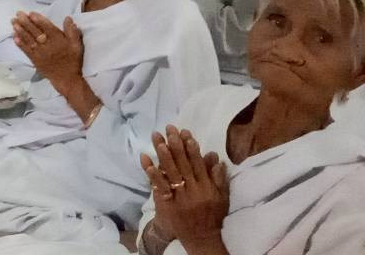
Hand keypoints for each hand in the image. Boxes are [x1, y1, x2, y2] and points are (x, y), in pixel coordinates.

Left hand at [12, 12, 83, 83]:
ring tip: (13, 22)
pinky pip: (26, 50)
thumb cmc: (72, 60)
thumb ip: (72, 31)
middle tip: (18, 14)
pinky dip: (19, 43)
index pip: (46, 27)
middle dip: (25, 21)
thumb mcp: (77, 45)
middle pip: (35, 31)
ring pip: (28, 39)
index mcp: (58, 40)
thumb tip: (67, 18)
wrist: (66, 79)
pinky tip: (14, 36)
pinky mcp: (34, 60)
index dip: (38, 19)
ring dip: (20, 30)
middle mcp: (47, 45)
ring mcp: (39, 53)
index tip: (30, 13)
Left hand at [141, 126, 229, 250]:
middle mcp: (193, 190)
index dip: (192, 149)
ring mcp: (179, 197)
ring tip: (157, 138)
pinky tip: (145, 159)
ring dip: (162, 154)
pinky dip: (152, 172)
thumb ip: (219, 179)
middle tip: (169, 129)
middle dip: (175, 145)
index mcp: (207, 187)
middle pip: (183, 164)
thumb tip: (217, 159)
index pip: (198, 164)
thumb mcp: (221, 197)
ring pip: (170, 172)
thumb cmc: (212, 215)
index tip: (186, 134)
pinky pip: (159, 186)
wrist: (201, 237)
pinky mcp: (167, 203)